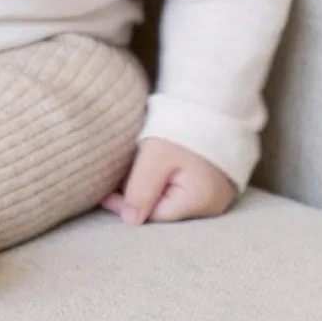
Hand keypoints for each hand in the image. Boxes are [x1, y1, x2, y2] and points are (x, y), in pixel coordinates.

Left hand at [102, 138, 235, 224]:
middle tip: (114, 184)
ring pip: (173, 198)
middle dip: (140, 197)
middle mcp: (213, 204)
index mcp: (200, 201)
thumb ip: (141, 190)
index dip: (127, 205)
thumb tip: (130, 221)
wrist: (209, 99)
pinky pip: (184, 188)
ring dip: (152, 188)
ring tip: (133, 172)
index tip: (105, 195)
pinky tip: (153, 167)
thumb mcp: (155, 156)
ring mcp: (217, 193)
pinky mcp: (214, 181)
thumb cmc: (182, 125)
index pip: (155, 214)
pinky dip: (166, 180)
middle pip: (166, 209)